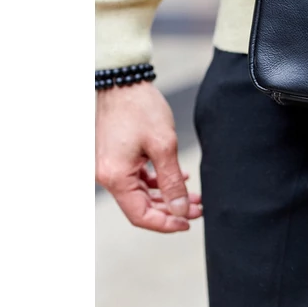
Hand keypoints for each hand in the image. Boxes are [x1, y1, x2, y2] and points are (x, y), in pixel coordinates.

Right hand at [96, 82, 201, 232]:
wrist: (124, 82)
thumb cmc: (141, 109)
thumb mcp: (164, 145)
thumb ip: (172, 181)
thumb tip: (179, 209)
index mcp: (115, 177)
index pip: (140, 215)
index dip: (165, 224)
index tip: (188, 222)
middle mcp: (108, 176)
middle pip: (141, 206)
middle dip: (171, 210)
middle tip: (199, 208)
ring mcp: (111, 167)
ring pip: (141, 193)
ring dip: (168, 196)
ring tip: (194, 196)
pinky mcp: (117, 158)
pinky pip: (138, 179)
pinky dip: (158, 182)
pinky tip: (179, 177)